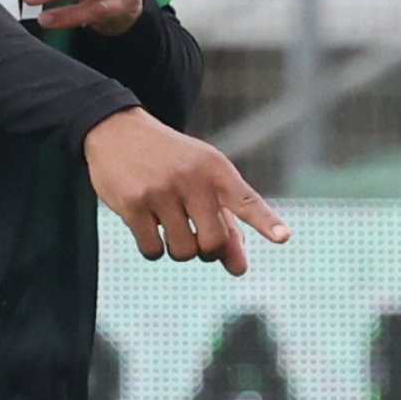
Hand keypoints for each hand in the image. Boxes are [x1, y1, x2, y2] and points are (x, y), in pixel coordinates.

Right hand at [82, 107, 289, 276]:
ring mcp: (160, 190)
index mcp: (215, 168)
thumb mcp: (202, 177)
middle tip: (199, 240)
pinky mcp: (132, 203)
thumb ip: (225, 220)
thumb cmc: (171, 161)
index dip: (264, 221)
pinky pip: (153, 250)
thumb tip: (239, 268)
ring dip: (179, 249)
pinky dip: (154, 249)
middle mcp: (190, 178)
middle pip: (214, 242)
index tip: (283, 237)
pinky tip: (148, 228)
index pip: (244, 199)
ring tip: (171, 227)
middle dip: (209, 251)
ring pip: (183, 251)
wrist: (118, 131)